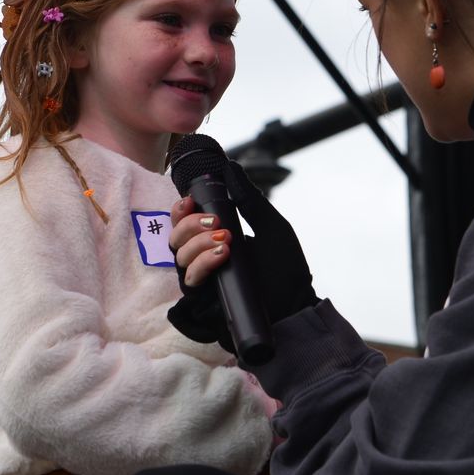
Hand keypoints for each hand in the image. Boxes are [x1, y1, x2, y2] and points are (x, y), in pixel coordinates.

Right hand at [166, 161, 318, 350]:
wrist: (298, 307)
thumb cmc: (287, 270)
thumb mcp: (272, 227)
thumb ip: (249, 199)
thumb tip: (231, 166)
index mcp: (216, 241)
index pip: (185, 223)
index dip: (181, 210)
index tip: (190, 200)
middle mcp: (205, 260)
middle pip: (175, 239)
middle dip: (190, 225)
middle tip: (217, 223)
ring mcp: (205, 282)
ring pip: (179, 259)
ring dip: (198, 243)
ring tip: (227, 240)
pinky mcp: (205, 303)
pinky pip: (190, 283)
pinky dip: (202, 265)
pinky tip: (222, 256)